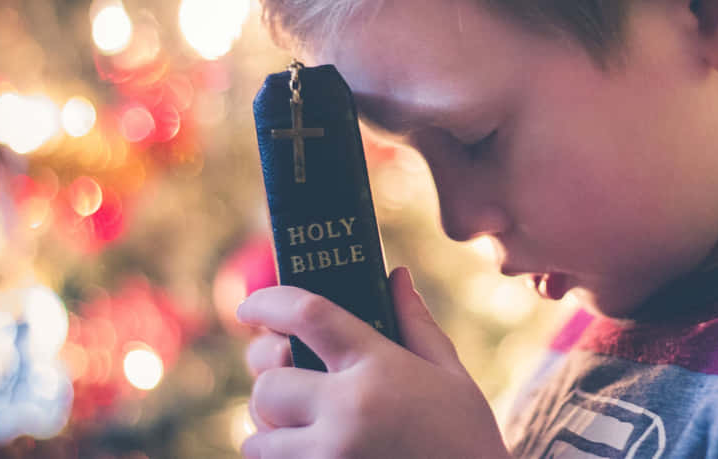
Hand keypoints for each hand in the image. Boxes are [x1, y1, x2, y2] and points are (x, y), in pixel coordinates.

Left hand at [237, 267, 510, 458]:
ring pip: (258, 438)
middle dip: (272, 383)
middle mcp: (348, 411)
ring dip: (271, 431)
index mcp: (380, 367)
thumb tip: (395, 277)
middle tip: (290, 385)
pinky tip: (313, 452)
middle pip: (269, 385)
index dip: (271, 302)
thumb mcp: (451, 375)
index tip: (250, 308)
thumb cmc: (467, 440)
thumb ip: (417, 324)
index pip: (309, 315)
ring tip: (301, 429)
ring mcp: (330, 458)